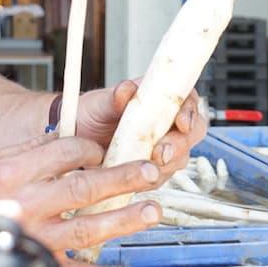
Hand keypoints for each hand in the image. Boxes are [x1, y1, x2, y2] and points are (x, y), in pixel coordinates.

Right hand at [0, 133, 161, 258]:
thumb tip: (66, 143)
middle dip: (122, 177)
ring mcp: (34, 237)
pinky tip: (116, 256)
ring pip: (88, 226)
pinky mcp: (37, 260)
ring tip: (150, 210)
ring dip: (123, 218)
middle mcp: (26, 205)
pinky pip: (73, 264)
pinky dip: (95, 262)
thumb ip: (29, 155)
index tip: (104, 151)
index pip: (64, 152)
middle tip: (149, 171)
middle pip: (84, 186)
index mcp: (14, 174)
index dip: (91, 149)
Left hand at [73, 79, 206, 180]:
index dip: (189, 111)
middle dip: (179, 145)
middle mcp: (166, 122)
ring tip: (144, 166)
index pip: (187, 100)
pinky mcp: (154, 168)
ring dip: (165, 165)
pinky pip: (162, 176)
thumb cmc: (91, 115)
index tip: (181, 122)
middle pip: (192, 132)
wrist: (75, 140)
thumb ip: (115, 97)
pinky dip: (150, 179)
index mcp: (159, 98)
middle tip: (161, 152)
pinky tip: (136, 177)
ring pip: (180, 158)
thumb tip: (127, 89)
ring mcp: (163, 146)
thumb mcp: (99, 103)